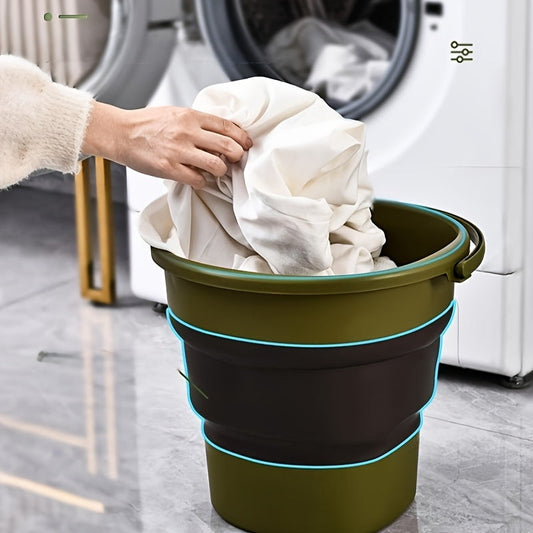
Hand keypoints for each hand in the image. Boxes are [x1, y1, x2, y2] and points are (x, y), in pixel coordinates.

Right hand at [81, 101, 252, 188]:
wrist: (120, 133)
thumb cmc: (147, 124)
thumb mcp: (175, 113)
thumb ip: (197, 121)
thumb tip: (221, 132)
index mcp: (190, 116)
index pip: (226, 125)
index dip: (242, 137)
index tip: (247, 143)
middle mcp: (187, 132)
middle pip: (228, 146)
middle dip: (238, 156)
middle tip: (236, 160)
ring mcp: (179, 151)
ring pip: (217, 166)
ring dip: (221, 171)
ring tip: (215, 171)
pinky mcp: (170, 168)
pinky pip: (198, 180)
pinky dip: (202, 182)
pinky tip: (198, 178)